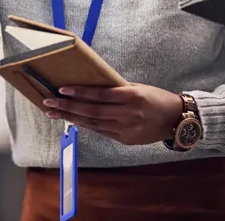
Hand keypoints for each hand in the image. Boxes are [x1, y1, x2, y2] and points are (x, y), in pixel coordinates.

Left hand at [42, 84, 183, 145]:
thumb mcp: (138, 88)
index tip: (62, 88)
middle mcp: (127, 114)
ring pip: (93, 123)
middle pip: (92, 111)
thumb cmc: (156, 98)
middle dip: (68, 106)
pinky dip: (85, 125)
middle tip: (48, 102)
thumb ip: (117, 89)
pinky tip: (72, 120)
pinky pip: (101, 131)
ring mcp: (125, 129)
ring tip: (54, 112)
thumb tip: (92, 86)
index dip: (80, 92)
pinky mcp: (125, 139)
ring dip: (71, 117)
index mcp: (132, 96)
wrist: (176, 120)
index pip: (100, 94)